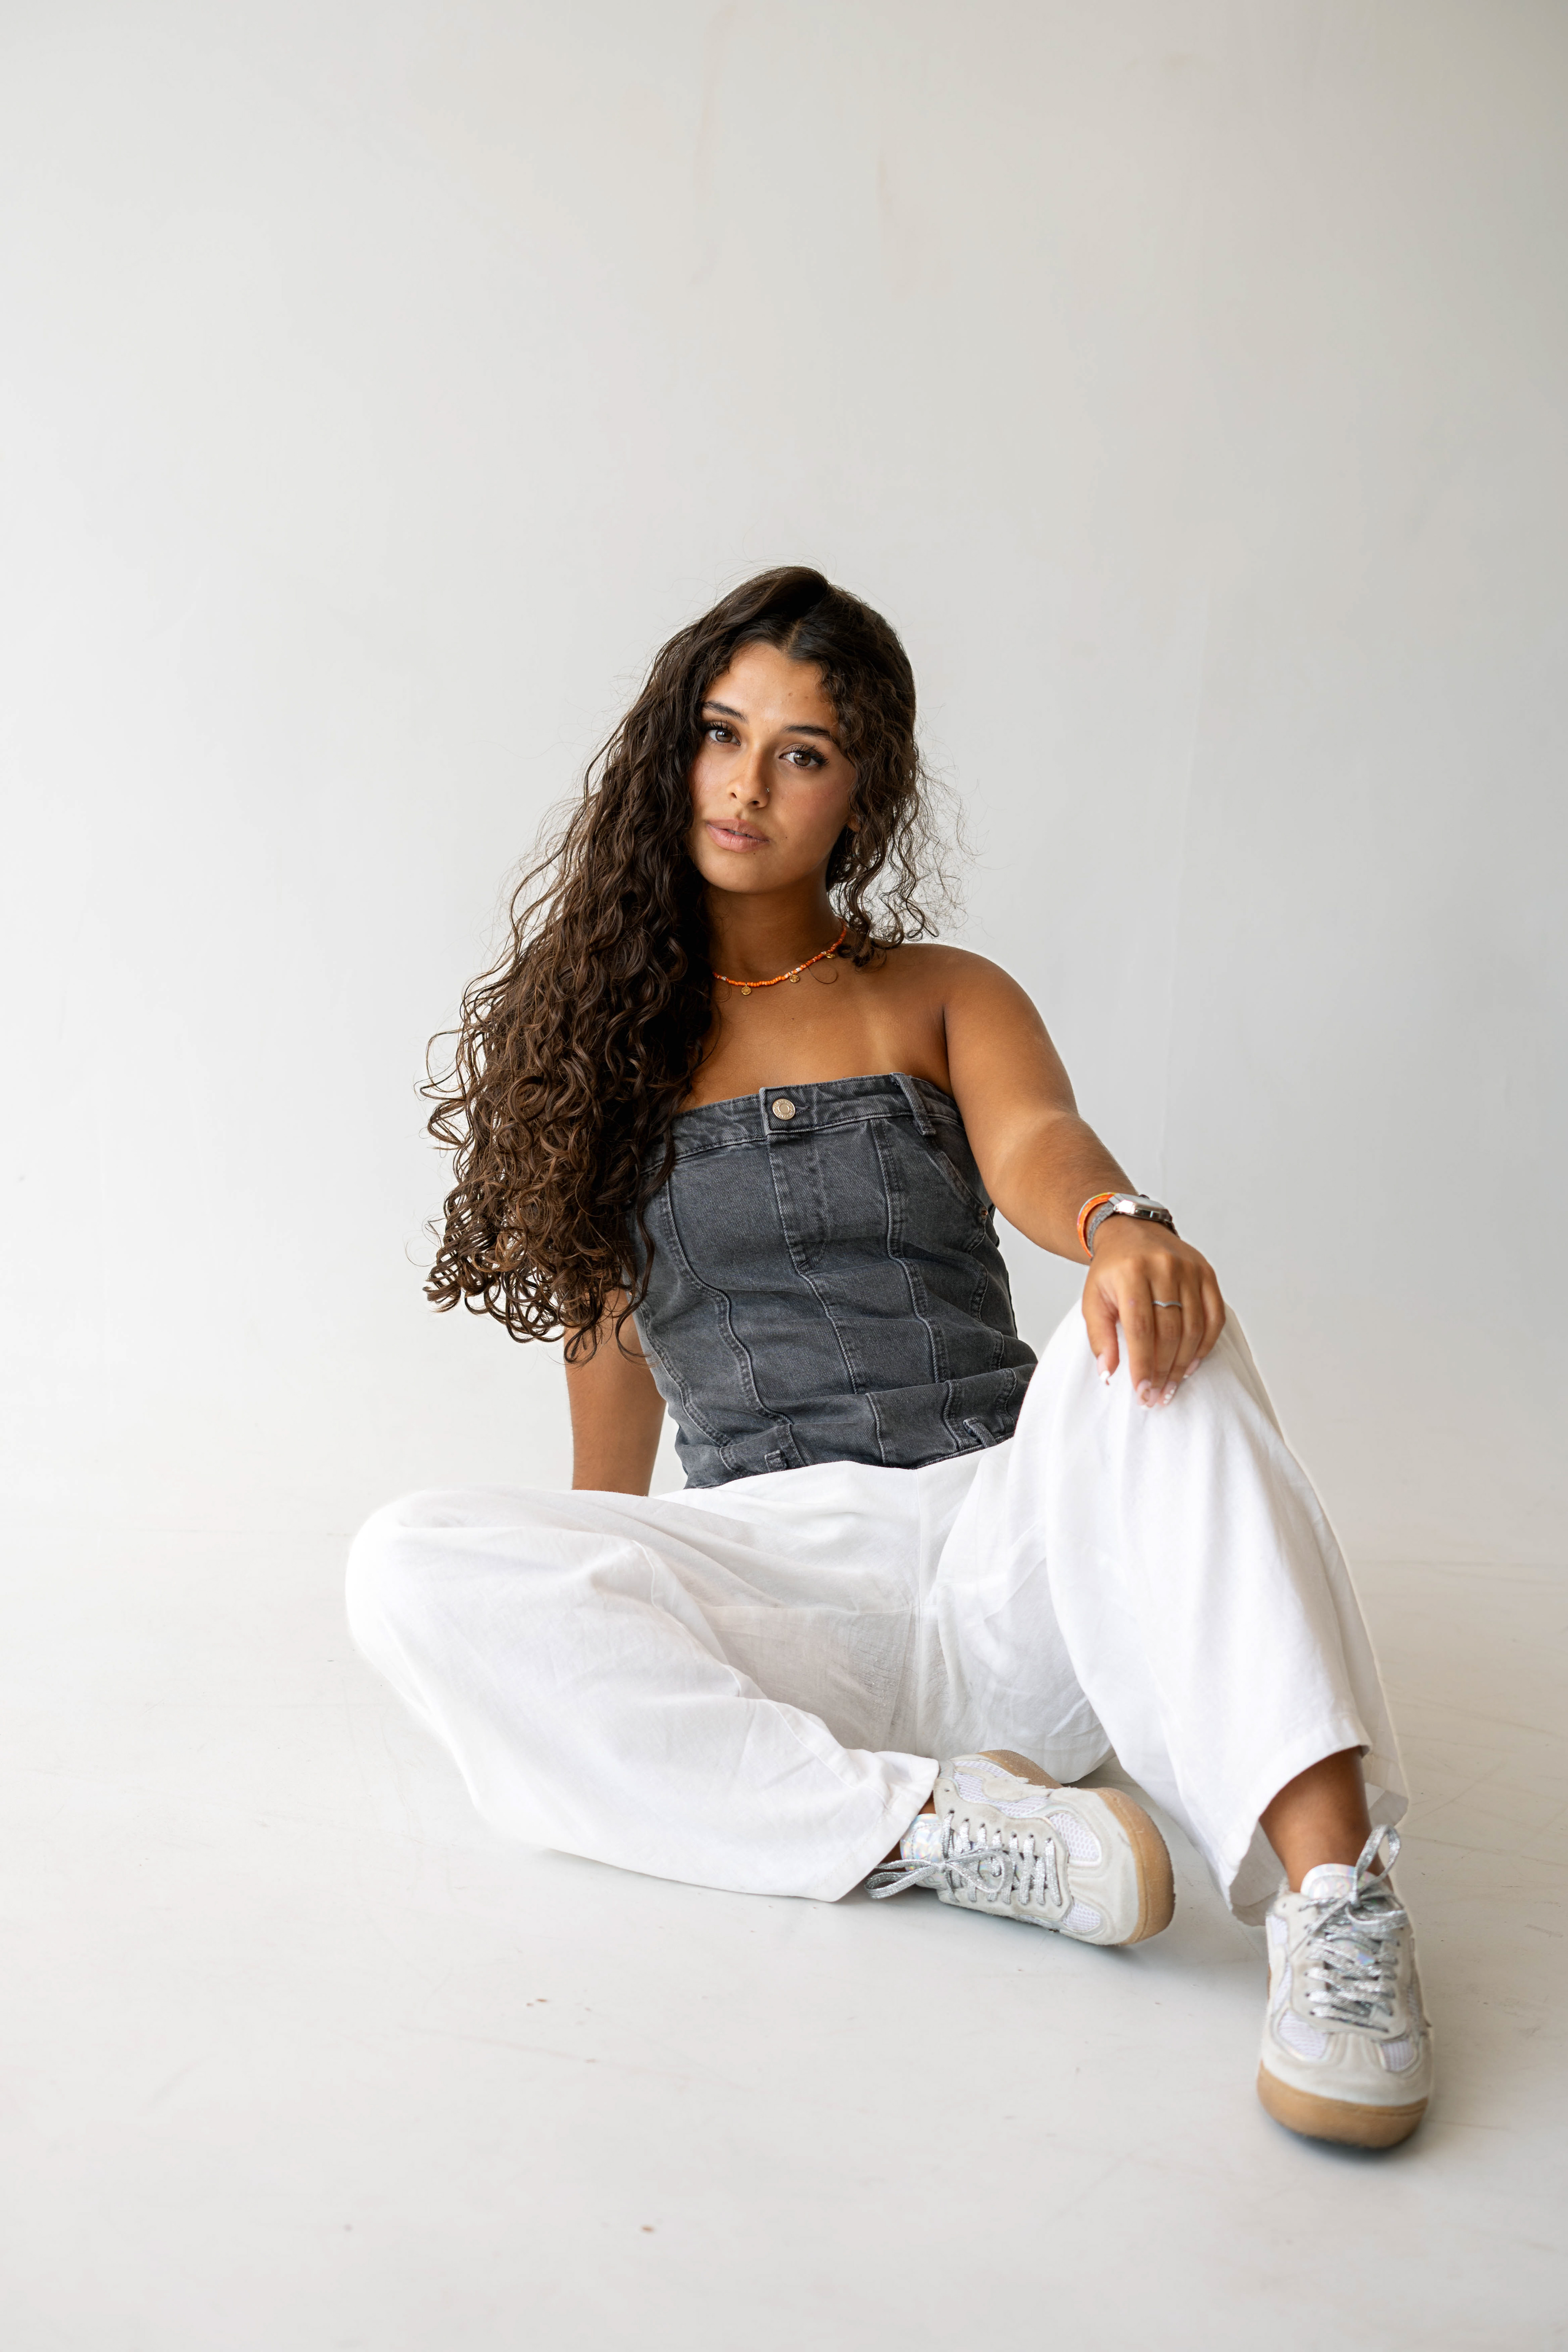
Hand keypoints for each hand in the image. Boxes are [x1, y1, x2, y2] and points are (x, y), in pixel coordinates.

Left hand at [1081, 1219, 1224, 1405]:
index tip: (1142, 1392)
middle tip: (1157, 1396)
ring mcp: (1190, 1269)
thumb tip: (1108, 1373)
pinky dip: (1206, 1345)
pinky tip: (1192, 1364)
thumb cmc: (1112, 1271)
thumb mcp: (1093, 1299)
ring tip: (1172, 1386)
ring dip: (1184, 1364)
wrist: (1132, 1232)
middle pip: (1170, 1331)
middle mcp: (1164, 1267)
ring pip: (1194, 1327)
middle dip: (1163, 1370)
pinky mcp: (1207, 1273)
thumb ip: (1099, 1336)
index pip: (1140, 1328)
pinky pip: (1215, 1316)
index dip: (1142, 1364)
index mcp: (1131, 1273)